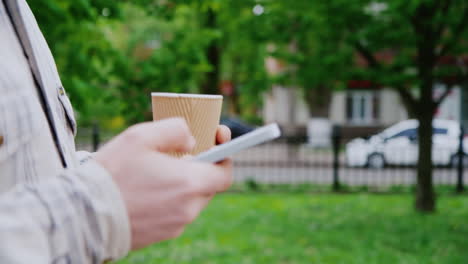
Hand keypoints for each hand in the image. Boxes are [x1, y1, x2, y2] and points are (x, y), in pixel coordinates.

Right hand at [94, 118, 231, 248]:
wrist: (82, 214)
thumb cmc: (112, 173)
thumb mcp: (142, 136)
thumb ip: (175, 130)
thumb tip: (191, 141)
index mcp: (189, 184)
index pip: (224, 174)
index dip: (224, 156)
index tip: (218, 141)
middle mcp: (187, 209)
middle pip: (207, 186)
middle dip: (199, 168)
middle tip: (180, 154)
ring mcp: (174, 226)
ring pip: (190, 200)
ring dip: (182, 184)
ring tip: (156, 172)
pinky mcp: (160, 235)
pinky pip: (174, 213)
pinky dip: (169, 200)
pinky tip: (146, 190)